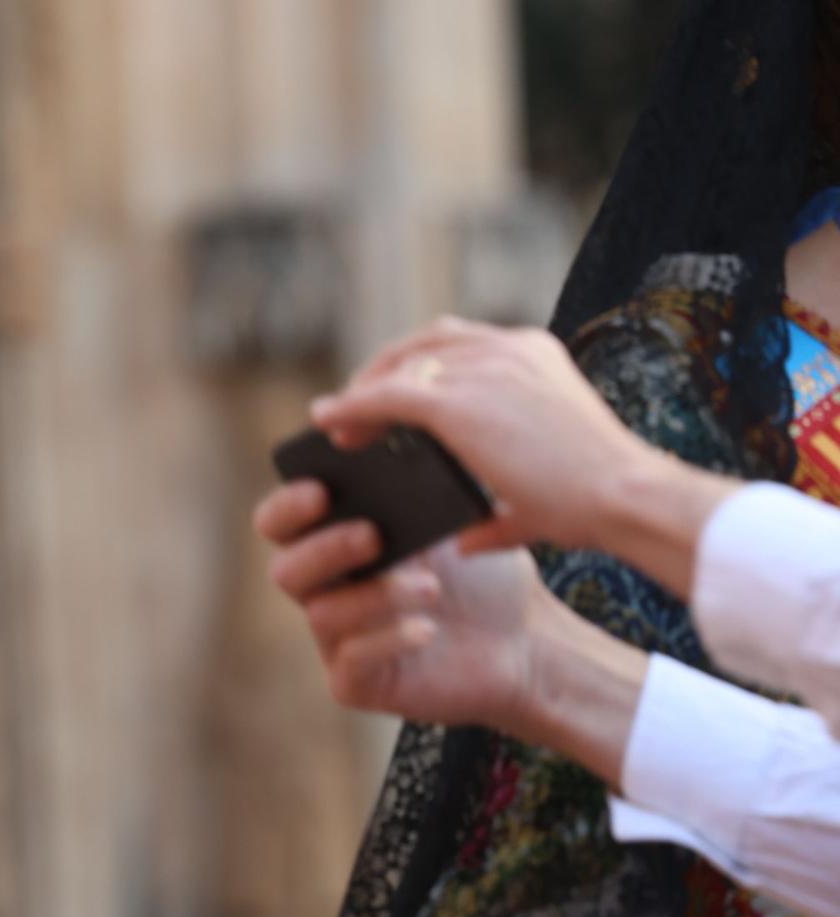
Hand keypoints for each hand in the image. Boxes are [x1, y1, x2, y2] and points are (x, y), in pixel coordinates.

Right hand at [255, 479, 547, 728]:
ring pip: (321, 614)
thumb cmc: (485, 578)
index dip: (288, 507)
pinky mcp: (358, 684)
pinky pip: (350, 661)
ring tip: (432, 588)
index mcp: (335, 544)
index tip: (321, 491)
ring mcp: (338, 641)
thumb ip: (416, 493)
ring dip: (375, 595)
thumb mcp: (454, 524)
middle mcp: (327, 593)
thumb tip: (393, 450)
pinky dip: (388, 638)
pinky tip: (428, 629)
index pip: (281, 523)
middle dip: (325, 549)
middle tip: (373, 535)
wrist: (527, 642)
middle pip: (285, 571)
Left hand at [310, 316, 660, 553]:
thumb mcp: (541, 491)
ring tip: (336, 423)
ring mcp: (483, 368)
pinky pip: (388, 395)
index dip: (417, 364)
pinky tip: (328, 423)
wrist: (622, 497)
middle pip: (425, 343)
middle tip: (352, 407)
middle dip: (384, 370)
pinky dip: (353, 406)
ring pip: (401, 367)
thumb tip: (466, 539)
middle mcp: (508, 348)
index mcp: (534, 356)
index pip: (460, 343)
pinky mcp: (457, 401)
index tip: (390, 390)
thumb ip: (498, 511)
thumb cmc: (595, 502)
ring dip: (363, 391)